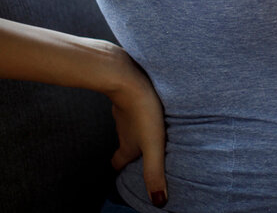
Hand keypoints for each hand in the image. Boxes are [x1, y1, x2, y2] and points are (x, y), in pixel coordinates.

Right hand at [103, 45, 168, 207]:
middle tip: (142, 152)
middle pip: (123, 143)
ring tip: (151, 128)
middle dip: (131, 149)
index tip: (124, 172)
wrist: (127, 76)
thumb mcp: (154, 145)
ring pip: (128, 123)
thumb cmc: (143, 111)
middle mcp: (122, 129)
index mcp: (127, 145)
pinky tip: (152, 103)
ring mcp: (124, 110)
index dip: (121, 168)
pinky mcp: (129, 93)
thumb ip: (155, 172)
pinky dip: (140, 108)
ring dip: (137, 128)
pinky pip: (132, 104)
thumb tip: (158, 203)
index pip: (118, 162)